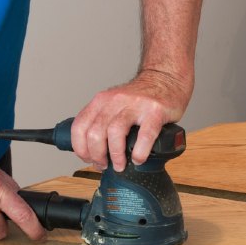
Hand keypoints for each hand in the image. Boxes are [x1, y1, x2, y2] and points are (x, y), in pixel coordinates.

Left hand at [72, 68, 191, 171]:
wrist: (165, 78)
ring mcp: (135, 105)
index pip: (79, 127)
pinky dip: (139, 151)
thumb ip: (102, 121)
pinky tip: (138, 158)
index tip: (88, 159)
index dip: (80, 148)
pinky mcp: (155, 111)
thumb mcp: (113, 104)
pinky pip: (145, 135)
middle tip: (104, 165)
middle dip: (97, 155)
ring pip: (115, 132)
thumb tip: (93, 152)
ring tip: (120, 165)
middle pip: (95, 132)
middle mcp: (115, 101)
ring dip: (115, 155)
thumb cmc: (140, 97)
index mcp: (101, 101)